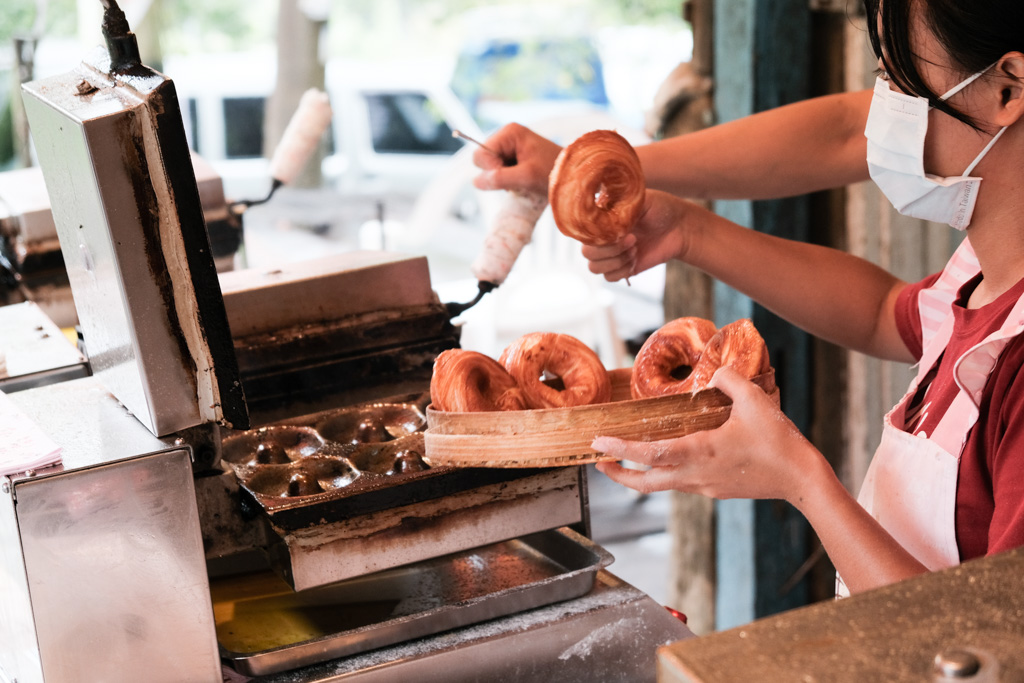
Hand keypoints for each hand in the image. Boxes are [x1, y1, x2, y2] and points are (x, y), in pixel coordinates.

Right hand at [472, 123, 562, 197]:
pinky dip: (508, 180)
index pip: (480, 154)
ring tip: (523, 180)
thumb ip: (501, 178)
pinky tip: (522, 180)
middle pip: (483, 161)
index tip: (509, 179)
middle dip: (496, 174)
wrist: (572, 174)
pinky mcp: (513, 158)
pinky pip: (499, 172)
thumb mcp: (527, 176)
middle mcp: (507, 136)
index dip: (490, 170)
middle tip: (517, 179)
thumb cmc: (553, 172)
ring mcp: (510, 147)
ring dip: (503, 179)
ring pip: (490, 169)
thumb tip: (476, 182)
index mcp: (509, 133)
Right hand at [581, 189, 694, 281]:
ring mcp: (611, 254)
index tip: (617, 229)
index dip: (596, 235)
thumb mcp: (639, 199)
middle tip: (632, 239)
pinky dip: (622, 270)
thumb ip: (617, 202)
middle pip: (586, 252)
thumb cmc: (660, 208)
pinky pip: (610, 277)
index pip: (583, 231)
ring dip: (616, 260)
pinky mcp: (622, 268)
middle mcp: (603, 237)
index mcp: (601, 219)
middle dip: (608, 249)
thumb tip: (600, 206)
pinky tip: (637, 259)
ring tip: (635, 249)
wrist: (680, 227)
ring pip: (594, 267)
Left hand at [593, 366, 824, 504]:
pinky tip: (668, 459)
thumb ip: (729, 380)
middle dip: (618, 473)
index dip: (620, 448)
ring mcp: (705, 487)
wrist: (801, 479)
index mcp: (699, 452)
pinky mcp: (716, 491)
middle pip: (645, 481)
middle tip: (598, 461)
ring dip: (639, 475)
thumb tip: (714, 373)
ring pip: (662, 485)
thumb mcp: (754, 400)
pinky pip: (681, 483)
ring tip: (625, 461)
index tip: (598, 443)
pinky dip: (665, 473)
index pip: (649, 453)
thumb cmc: (778, 441)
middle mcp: (696, 474)